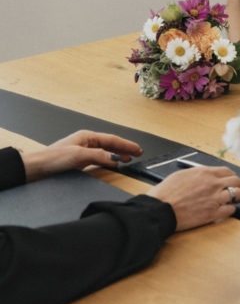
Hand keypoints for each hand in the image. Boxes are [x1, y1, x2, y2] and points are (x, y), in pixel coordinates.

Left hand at [20, 130, 142, 181]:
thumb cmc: (52, 158)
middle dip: (125, 148)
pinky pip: (99, 158)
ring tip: (129, 159)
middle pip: (110, 144)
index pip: (112, 139)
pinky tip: (112, 164)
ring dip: (118, 154)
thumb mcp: (78, 155)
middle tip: (138, 153)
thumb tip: (115, 158)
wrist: (36, 167)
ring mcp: (83, 151)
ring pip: (106, 151)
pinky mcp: (79, 160)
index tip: (138, 149)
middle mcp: (86, 142)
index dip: (126, 144)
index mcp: (87, 136)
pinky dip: (108, 160)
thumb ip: (99, 155)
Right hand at [148, 165, 239, 231]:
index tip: (234, 179)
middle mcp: (212, 184)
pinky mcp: (212, 213)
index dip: (233, 176)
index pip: (227, 171)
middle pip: (237, 181)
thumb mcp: (181, 175)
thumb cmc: (165, 193)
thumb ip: (197, 174)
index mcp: (204, 173)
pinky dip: (231, 209)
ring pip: (238, 194)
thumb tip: (204, 176)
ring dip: (239, 197)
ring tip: (238, 199)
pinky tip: (227, 209)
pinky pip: (231, 209)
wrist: (159, 209)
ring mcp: (214, 199)